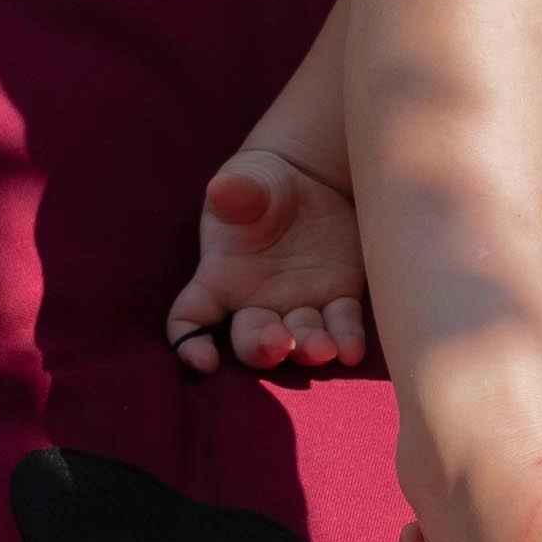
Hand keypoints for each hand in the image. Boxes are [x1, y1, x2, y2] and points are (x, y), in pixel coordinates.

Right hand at [166, 148, 366, 374]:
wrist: (309, 181)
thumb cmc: (261, 187)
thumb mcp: (247, 182)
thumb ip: (236, 191)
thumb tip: (222, 190)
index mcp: (220, 279)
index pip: (190, 319)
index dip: (190, 343)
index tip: (205, 360)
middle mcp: (257, 303)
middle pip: (250, 340)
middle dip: (262, 348)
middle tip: (279, 344)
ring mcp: (299, 305)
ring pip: (300, 340)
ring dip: (309, 349)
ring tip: (322, 349)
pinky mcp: (338, 297)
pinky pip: (342, 324)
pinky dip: (347, 340)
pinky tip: (351, 351)